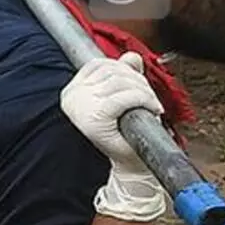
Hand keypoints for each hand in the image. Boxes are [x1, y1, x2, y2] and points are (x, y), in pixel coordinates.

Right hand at [61, 52, 166, 221]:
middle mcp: (72, 97)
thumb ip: (124, 75)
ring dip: (144, 90)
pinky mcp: (95, 119)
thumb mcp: (122, 100)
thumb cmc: (126, 135)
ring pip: (120, 82)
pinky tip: (152, 108)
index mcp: (72, 92)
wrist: (131, 167)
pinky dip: (143, 99)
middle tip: (150, 98)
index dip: (124, 68)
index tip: (139, 83)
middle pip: (111, 71)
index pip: (98, 65)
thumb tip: (132, 57)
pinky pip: (124, 97)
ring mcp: (81, 108)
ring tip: (151, 104)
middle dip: (138, 81)